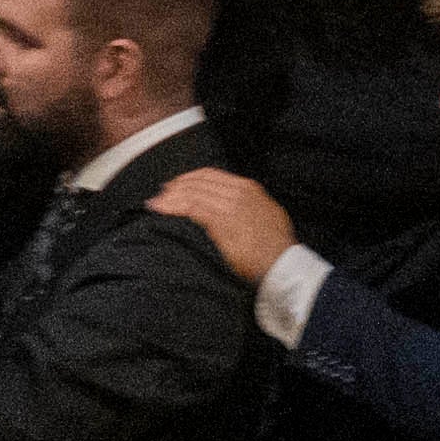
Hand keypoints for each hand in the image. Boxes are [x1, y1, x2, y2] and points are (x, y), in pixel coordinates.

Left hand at [147, 168, 293, 274]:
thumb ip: (248, 207)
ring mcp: (230, 205)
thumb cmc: (276, 248)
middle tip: (161, 195)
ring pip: (192, 193)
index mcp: (249, 189)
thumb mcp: (266, 217)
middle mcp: (239, 192)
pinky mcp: (222, 221)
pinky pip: (191, 208)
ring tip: (156, 203)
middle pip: (198, 182)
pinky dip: (172, 207)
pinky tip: (160, 210)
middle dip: (176, 187)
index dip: (190, 178)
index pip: (211, 175)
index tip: (176, 185)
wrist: (283, 265)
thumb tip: (232, 209)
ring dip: (170, 197)